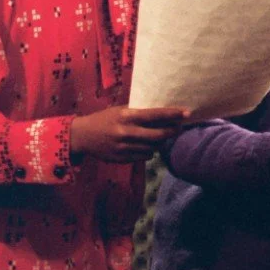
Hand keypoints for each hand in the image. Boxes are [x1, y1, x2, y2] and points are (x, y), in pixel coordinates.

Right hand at [69, 106, 188, 163]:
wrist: (82, 136)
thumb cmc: (104, 119)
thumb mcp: (119, 110)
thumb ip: (138, 112)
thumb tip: (162, 112)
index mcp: (126, 116)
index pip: (155, 114)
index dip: (173, 114)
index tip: (187, 112)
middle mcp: (127, 132)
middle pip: (158, 135)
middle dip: (172, 131)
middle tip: (178, 128)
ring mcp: (124, 147)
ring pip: (153, 148)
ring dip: (160, 142)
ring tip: (161, 136)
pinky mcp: (122, 159)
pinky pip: (144, 156)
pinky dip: (149, 151)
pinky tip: (146, 146)